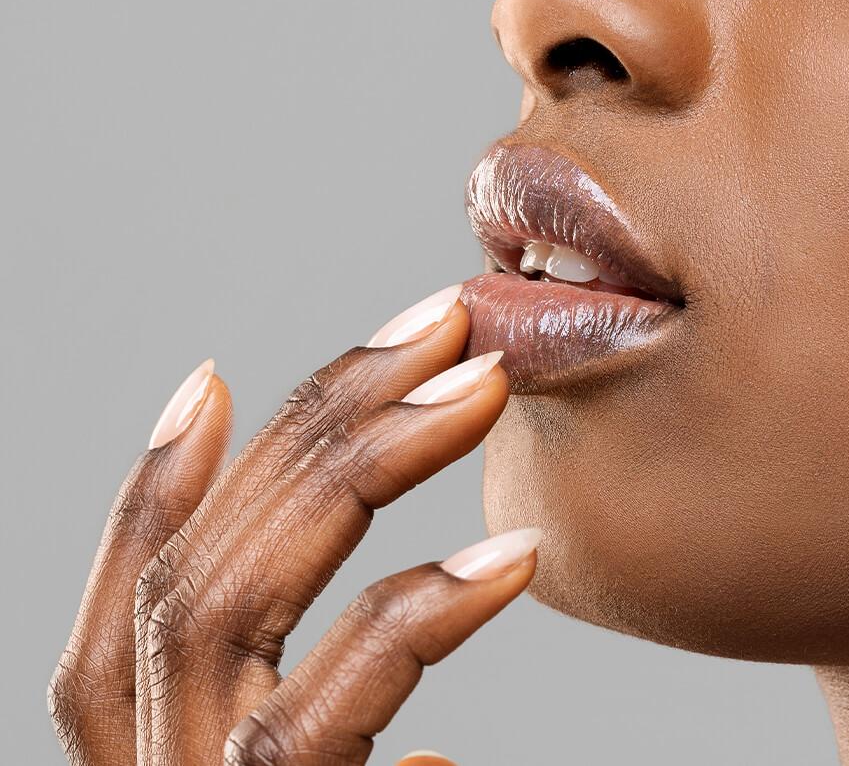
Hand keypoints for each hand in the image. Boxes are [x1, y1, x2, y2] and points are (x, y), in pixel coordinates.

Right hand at [49, 293, 535, 764]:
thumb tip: (425, 756)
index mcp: (162, 755)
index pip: (135, 607)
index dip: (155, 488)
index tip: (215, 379)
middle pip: (193, 574)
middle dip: (315, 429)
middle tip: (436, 328)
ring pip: (222, 608)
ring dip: (357, 471)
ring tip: (479, 387)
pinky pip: (312, 718)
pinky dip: (411, 621)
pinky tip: (509, 555)